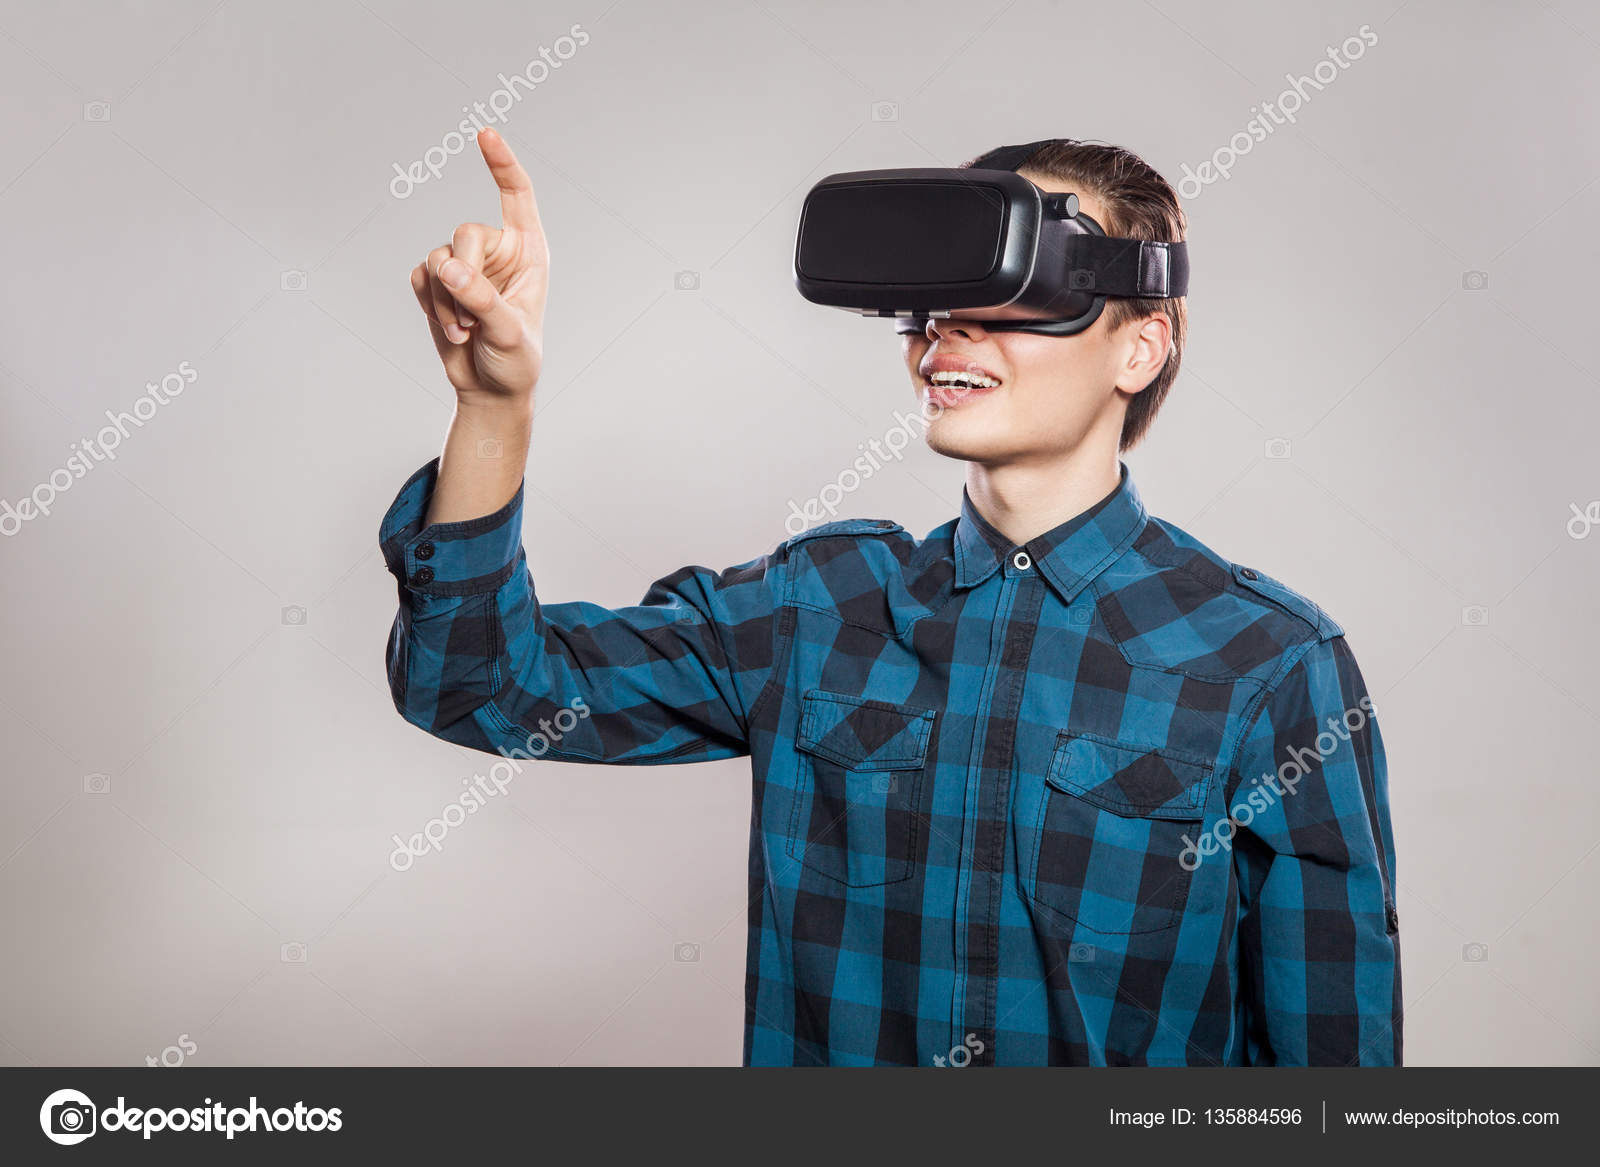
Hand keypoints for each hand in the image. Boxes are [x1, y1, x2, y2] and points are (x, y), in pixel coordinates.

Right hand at [409, 129, 547, 403]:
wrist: (491, 390)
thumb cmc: (516, 361)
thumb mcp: (508, 332)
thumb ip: (481, 297)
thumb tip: (447, 266)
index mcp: (529, 251)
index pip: (516, 195)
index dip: (501, 164)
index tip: (485, 133)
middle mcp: (498, 251)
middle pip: (464, 233)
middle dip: (463, 276)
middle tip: (473, 317)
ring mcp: (466, 265)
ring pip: (438, 257)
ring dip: (448, 301)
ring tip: (467, 331)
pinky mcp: (439, 282)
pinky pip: (421, 276)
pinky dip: (431, 305)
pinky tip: (452, 329)